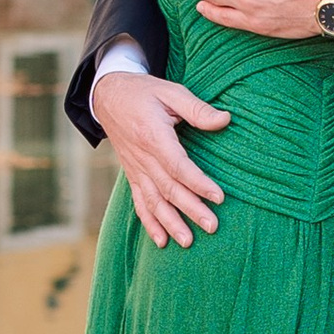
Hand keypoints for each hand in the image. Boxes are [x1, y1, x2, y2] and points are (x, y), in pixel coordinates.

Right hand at [88, 65, 231, 245]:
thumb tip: (225, 119)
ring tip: (188, 241)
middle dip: (191, 210)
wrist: (108, 96)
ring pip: (153, 201)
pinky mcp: (132, 175)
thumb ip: (197, 109)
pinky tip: (161, 242)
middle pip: (168, 189)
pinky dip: (149, 223)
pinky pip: (139, 203)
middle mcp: (142, 158)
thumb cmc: (144, 92)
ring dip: (170, 223)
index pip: (178, 166)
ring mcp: (135, 169)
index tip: (219, 197)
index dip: (198, 183)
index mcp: (153, 136)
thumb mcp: (171, 92)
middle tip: (212, 227)